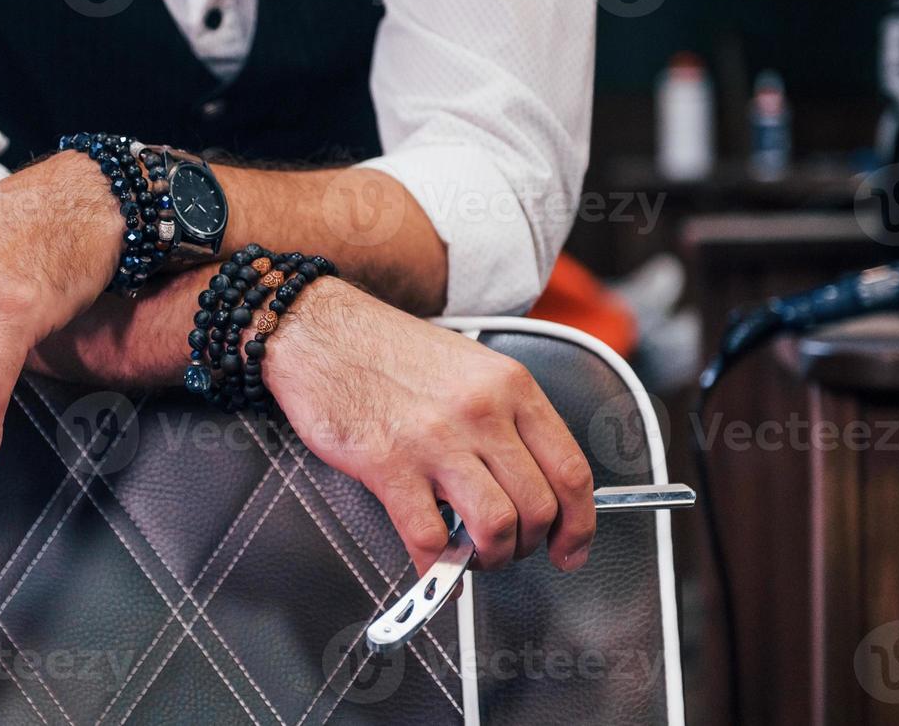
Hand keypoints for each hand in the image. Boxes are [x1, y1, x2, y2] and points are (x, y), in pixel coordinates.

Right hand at [265, 279, 595, 574]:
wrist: (319, 332)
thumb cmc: (387, 351)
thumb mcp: (469, 366)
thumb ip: (505, 417)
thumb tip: (530, 480)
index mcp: (510, 386)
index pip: (571, 470)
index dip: (578, 524)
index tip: (570, 548)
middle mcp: (481, 412)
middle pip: (538, 508)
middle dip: (529, 545)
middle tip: (507, 549)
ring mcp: (436, 440)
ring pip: (496, 527)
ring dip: (488, 557)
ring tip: (470, 555)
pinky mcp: (389, 464)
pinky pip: (430, 538)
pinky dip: (437, 566)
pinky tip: (431, 561)